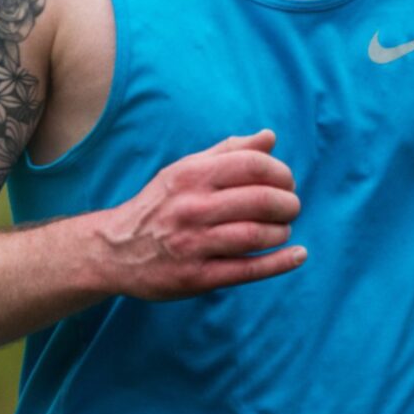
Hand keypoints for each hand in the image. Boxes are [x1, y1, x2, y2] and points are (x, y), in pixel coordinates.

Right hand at [95, 129, 305, 300]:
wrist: (115, 250)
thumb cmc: (159, 205)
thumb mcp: (184, 170)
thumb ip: (228, 152)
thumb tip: (270, 137)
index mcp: (191, 176)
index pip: (252, 165)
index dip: (280, 172)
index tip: (287, 182)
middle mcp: (192, 207)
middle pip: (259, 200)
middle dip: (287, 203)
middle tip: (291, 207)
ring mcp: (193, 244)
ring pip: (255, 235)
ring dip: (281, 231)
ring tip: (283, 229)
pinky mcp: (197, 277)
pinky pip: (246, 270)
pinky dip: (279, 263)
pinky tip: (298, 255)